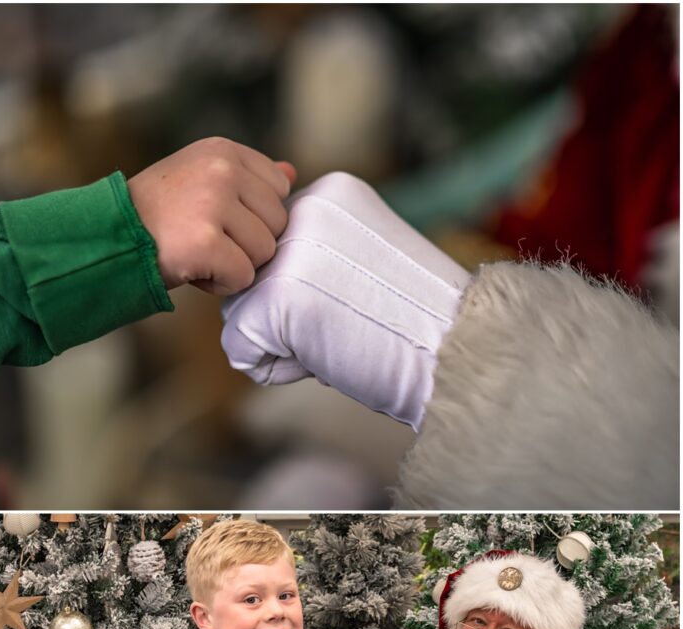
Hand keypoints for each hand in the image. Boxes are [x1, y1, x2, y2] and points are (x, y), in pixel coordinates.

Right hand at [128, 137, 295, 294]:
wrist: (109, 238)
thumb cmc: (158, 215)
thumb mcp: (202, 179)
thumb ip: (249, 177)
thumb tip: (292, 173)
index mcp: (223, 151)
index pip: (279, 189)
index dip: (253, 215)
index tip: (217, 218)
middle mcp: (221, 169)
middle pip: (277, 223)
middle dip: (246, 242)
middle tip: (205, 238)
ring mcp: (213, 203)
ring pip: (264, 252)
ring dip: (234, 264)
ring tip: (198, 252)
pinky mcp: (204, 241)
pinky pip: (243, 276)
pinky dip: (221, 283)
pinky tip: (194, 269)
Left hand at [220, 171, 469, 428]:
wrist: (451, 348)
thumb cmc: (419, 321)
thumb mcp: (366, 262)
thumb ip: (319, 253)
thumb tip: (270, 275)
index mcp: (329, 195)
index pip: (274, 250)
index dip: (304, 292)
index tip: (352, 300)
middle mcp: (301, 211)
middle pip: (251, 277)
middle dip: (284, 314)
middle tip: (342, 322)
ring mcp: (284, 251)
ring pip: (241, 310)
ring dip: (279, 339)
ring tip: (334, 335)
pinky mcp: (272, 296)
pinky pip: (242, 347)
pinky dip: (277, 368)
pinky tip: (323, 355)